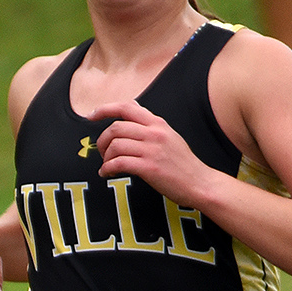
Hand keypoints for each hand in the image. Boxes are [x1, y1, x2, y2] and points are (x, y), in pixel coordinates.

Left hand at [90, 100, 209, 206]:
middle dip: (102, 141)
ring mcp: (152, 150)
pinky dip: (107, 168)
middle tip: (102, 152)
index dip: (104, 109)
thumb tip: (132, 107)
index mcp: (158, 123)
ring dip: (105, 157)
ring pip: (115, 146)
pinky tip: (107, 173)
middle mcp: (154, 133)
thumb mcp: (169, 135)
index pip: (126, 107)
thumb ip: (150, 123)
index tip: (91, 116)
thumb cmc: (183, 163)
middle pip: (115, 128)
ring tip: (107, 165)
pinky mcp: (149, 168)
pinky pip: (118, 163)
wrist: (200, 183)